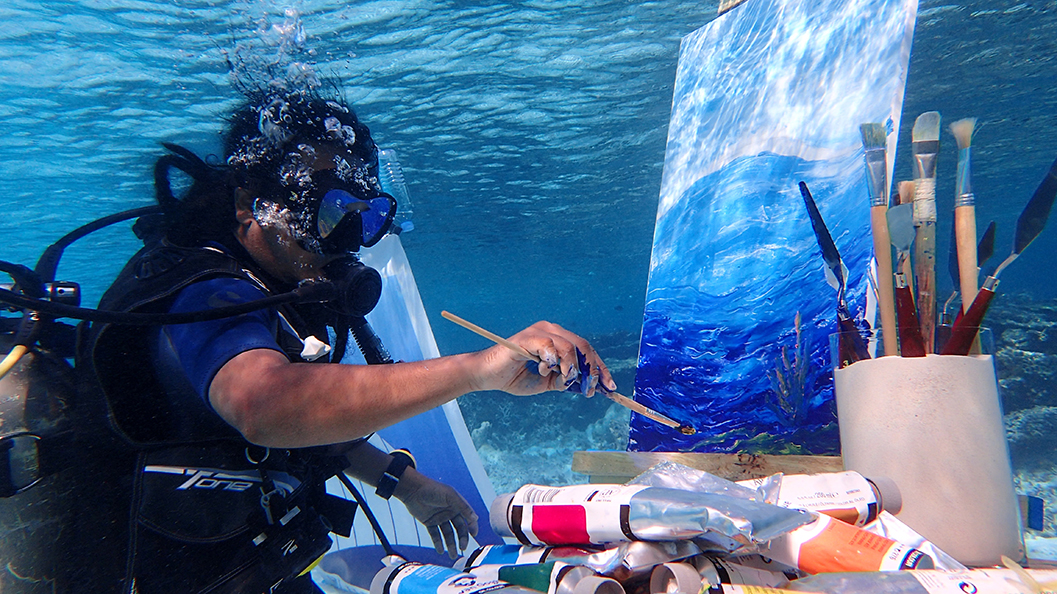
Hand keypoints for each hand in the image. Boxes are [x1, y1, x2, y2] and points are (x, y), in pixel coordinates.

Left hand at [395, 469, 478, 558]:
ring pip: (448, 534)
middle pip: (459, 529)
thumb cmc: (433, 489)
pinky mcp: (430, 523)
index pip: (468, 519)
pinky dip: (438, 543)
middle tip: (462, 548)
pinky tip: (440, 550)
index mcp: (457, 505)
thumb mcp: (450, 496)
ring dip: (451, 544)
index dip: (472, 527)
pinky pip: (436, 535)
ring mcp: (440, 518)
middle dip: (462, 539)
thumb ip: (463, 507)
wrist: (413, 490)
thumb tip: (475, 518)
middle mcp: (450, 513)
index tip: (474, 535)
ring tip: (452, 555)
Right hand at [474, 321, 616, 396]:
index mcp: (557, 338)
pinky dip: (552, 362)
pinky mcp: (527, 338)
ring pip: (569, 347)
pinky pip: (549, 346)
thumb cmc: (514, 377)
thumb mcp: (547, 383)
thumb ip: (564, 380)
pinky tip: (544, 371)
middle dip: (592, 370)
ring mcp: (539, 332)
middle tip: (591, 389)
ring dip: (571, 368)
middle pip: (582, 346)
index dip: (600, 368)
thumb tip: (585, 385)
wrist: (487, 376)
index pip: (585, 350)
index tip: (609, 386)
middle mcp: (550, 330)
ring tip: (562, 379)